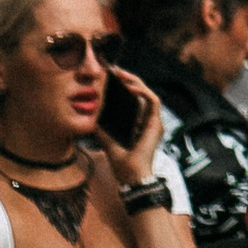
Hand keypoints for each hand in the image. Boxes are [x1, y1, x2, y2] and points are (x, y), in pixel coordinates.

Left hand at [98, 63, 165, 187]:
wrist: (131, 176)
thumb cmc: (122, 162)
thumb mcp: (106, 140)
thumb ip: (101, 128)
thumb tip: (90, 116)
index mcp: (138, 123)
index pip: (132, 98)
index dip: (123, 86)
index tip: (109, 77)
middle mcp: (148, 120)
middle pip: (140, 93)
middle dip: (128, 80)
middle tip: (113, 71)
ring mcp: (154, 121)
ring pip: (147, 93)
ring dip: (134, 81)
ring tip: (120, 75)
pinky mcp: (156, 122)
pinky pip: (153, 100)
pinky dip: (142, 91)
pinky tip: (130, 87)